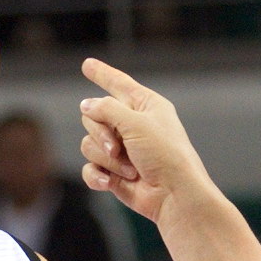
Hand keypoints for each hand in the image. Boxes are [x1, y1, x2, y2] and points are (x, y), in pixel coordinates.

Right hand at [76, 57, 213, 225]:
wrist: (174, 196)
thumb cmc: (165, 155)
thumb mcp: (136, 123)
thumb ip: (106, 109)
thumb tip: (85, 105)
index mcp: (145, 105)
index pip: (119, 84)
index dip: (103, 74)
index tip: (87, 64)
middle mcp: (132, 125)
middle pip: (93, 117)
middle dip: (100, 133)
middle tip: (117, 147)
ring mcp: (122, 150)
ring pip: (89, 144)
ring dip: (107, 159)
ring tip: (130, 170)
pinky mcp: (114, 173)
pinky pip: (90, 168)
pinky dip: (97, 176)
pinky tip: (109, 183)